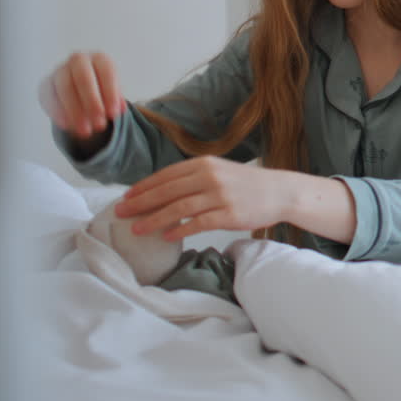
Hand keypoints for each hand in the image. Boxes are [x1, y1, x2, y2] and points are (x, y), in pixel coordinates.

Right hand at [38, 51, 124, 139]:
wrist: (80, 87)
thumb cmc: (103, 88)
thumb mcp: (113, 93)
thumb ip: (116, 100)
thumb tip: (120, 109)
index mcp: (99, 58)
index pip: (106, 72)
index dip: (110, 94)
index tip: (114, 115)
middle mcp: (78, 60)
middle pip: (83, 78)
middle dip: (92, 102)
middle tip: (99, 124)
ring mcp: (59, 70)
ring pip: (64, 88)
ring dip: (75, 111)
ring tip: (86, 131)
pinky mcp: (45, 84)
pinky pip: (49, 97)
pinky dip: (59, 113)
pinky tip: (68, 126)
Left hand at [114, 156, 292, 241]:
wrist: (280, 191)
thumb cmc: (246, 184)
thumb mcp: (219, 171)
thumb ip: (194, 177)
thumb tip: (162, 191)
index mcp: (204, 164)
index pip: (166, 175)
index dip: (143, 186)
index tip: (126, 197)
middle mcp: (210, 177)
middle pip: (167, 191)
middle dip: (141, 203)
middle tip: (120, 213)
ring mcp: (220, 196)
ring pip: (178, 208)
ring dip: (154, 219)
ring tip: (137, 229)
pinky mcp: (229, 214)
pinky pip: (198, 223)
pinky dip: (180, 230)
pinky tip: (167, 236)